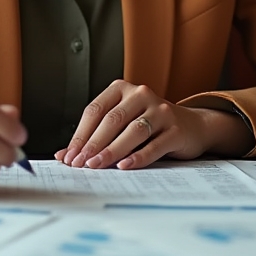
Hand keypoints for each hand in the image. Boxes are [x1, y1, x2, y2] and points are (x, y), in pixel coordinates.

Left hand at [54, 80, 253, 169]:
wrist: (191, 125)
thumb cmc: (149, 125)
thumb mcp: (122, 123)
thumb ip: (95, 135)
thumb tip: (63, 155)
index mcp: (122, 89)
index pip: (95, 110)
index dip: (80, 134)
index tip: (69, 156)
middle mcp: (141, 94)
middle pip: (112, 120)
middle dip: (93, 144)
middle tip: (79, 164)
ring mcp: (160, 110)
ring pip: (132, 131)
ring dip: (112, 150)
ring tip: (97, 166)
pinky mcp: (176, 129)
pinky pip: (154, 144)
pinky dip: (138, 157)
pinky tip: (124, 166)